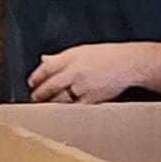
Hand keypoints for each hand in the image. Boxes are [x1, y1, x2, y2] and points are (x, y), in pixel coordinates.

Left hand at [28, 43, 147, 103]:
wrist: (129, 64)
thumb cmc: (108, 55)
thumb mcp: (83, 50)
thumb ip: (62, 56)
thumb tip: (44, 60)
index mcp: (72, 57)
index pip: (46, 68)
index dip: (36, 77)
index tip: (31, 83)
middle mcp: (75, 71)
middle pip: (50, 85)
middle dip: (39, 93)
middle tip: (34, 97)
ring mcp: (82, 86)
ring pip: (60, 98)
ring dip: (50, 103)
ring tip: (45, 105)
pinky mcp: (91, 98)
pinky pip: (74, 107)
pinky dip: (66, 109)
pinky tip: (61, 111)